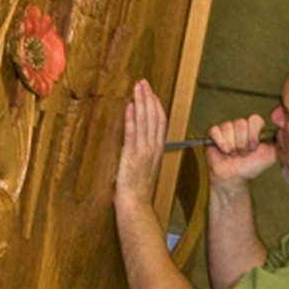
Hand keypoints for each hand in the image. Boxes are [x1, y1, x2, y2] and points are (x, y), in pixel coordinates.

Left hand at [115, 79, 165, 210]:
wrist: (136, 205)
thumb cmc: (137, 191)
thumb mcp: (143, 168)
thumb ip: (142, 154)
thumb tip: (136, 143)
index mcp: (157, 150)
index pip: (160, 123)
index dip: (156, 106)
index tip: (151, 93)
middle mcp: (153, 148)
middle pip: (154, 117)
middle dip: (149, 98)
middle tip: (143, 83)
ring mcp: (143, 151)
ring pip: (145, 121)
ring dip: (141, 102)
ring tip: (137, 88)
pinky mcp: (132, 155)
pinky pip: (132, 133)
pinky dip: (131, 118)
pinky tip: (129, 106)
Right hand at [205, 114, 276, 186]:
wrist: (234, 177)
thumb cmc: (251, 167)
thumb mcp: (271, 155)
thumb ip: (279, 142)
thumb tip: (286, 131)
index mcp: (254, 129)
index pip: (255, 119)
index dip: (253, 134)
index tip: (253, 147)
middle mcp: (241, 126)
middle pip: (240, 123)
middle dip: (242, 143)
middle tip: (242, 153)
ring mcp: (227, 129)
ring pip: (228, 127)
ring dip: (232, 145)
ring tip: (233, 154)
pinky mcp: (214, 134)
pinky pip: (215, 130)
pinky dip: (220, 142)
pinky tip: (224, 151)